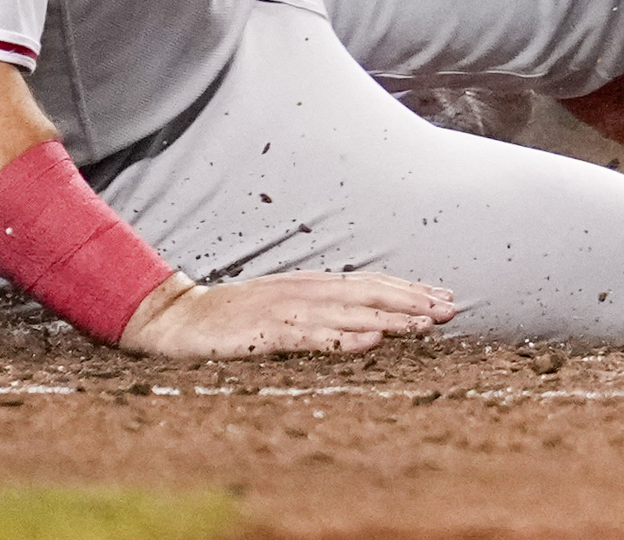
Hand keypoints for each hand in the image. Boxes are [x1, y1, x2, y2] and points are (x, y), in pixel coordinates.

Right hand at [118, 268, 452, 358]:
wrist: (173, 318)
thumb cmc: (230, 316)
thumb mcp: (280, 307)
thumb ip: (318, 309)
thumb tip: (363, 316)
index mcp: (310, 285)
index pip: (370, 284)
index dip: (409, 289)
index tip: (445, 296)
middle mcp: (304, 292)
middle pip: (369, 294)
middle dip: (412, 301)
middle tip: (451, 309)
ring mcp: (284, 311)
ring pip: (349, 313)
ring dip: (390, 317)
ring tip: (424, 324)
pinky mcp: (263, 332)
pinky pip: (309, 336)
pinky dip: (341, 337)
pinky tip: (368, 340)